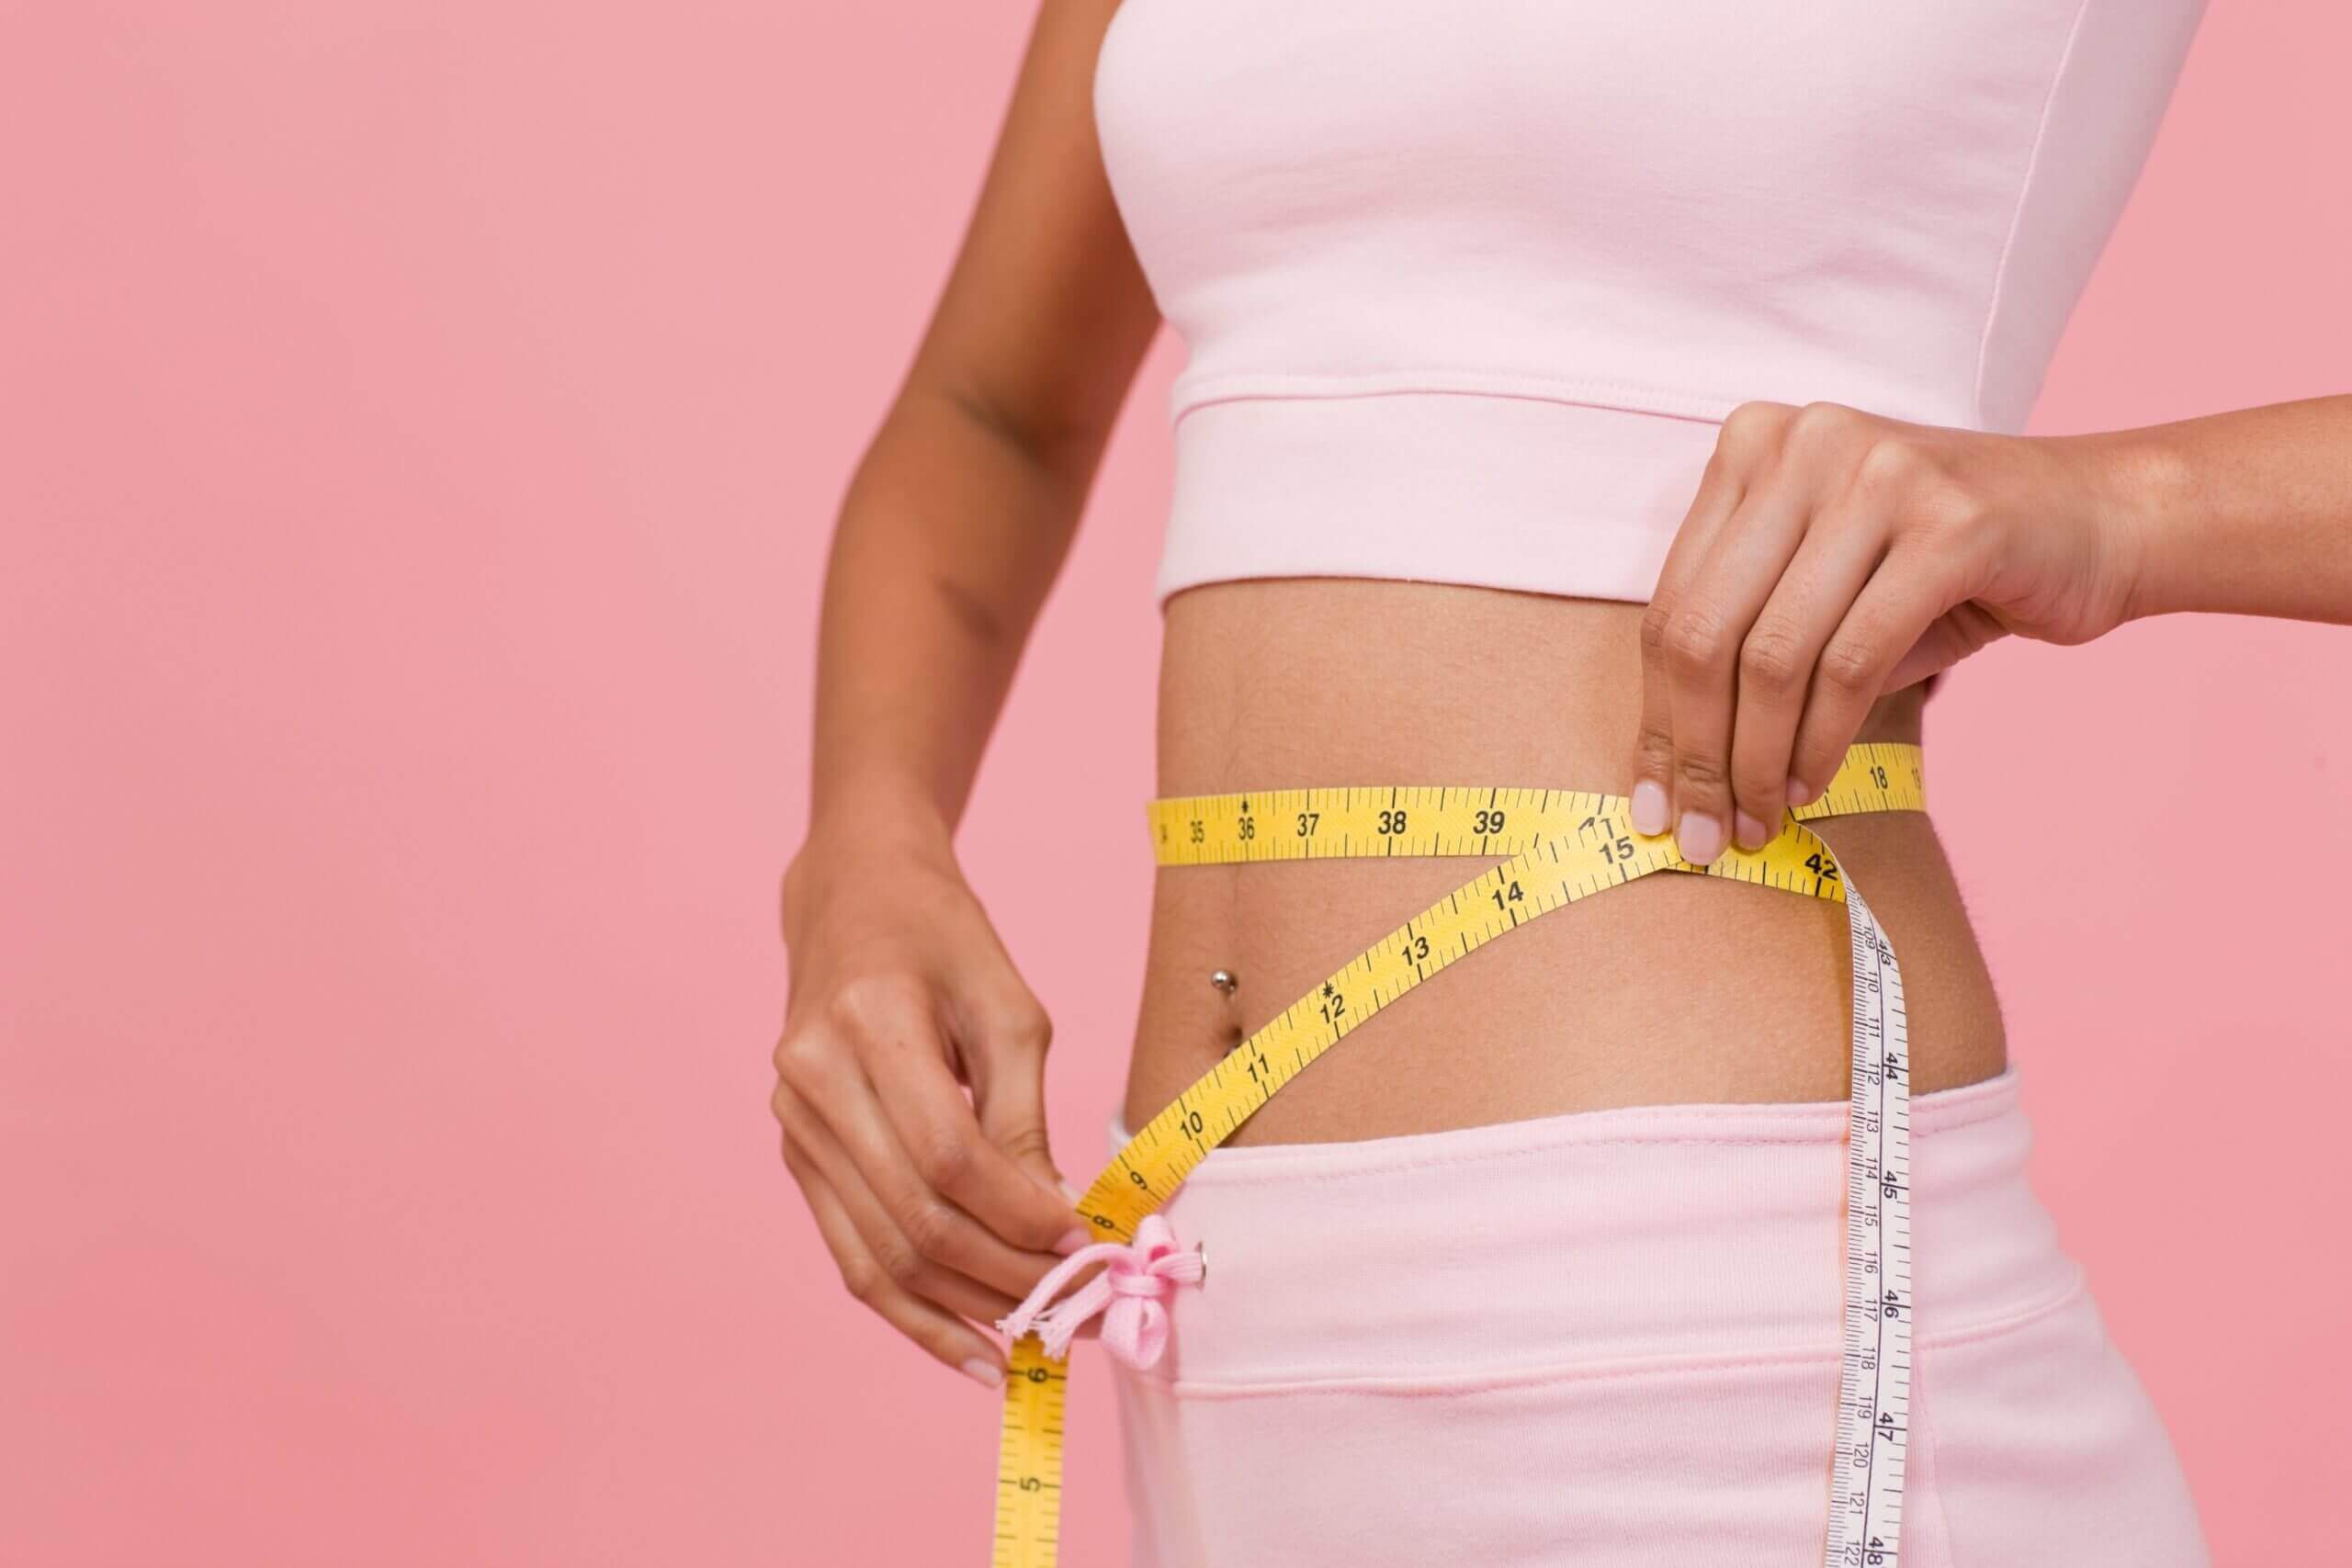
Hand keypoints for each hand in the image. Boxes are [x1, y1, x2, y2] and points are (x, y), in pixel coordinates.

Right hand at [772, 805, 1085, 1387]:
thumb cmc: (944, 942)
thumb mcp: (1009, 1007)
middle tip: (1079, 1309)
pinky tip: (968, 1350)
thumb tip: (1057, 1228)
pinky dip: (912, 1312)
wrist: (853, 900)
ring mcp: (794, 1125)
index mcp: (866, 1022)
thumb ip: (1025, 1119)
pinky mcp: (798, 1156)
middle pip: (913, 1216)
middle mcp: (812, 1080)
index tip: (1086, 1245)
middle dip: (1004, 1275)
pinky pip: (853, 1254)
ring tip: (1037, 1341)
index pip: (947, 1154)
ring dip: (964, 1308)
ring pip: (879, 1254)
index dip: (1019, 1212)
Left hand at [1630, 400, 2143, 861]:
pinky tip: (1811, 785)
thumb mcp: (1827, 584)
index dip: (1655, 715)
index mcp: (1756, 442)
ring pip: (1772, 654)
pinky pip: (1851, 661)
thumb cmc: (1948, 568)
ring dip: (1756, 759)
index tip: (1648, 799)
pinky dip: (1821, 740)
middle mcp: (1806, 442)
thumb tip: (1672, 771)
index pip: (1672, 603)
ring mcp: (1877, 474)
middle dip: (1695, 751)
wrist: (2101, 520)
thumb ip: (1747, 644)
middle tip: (1700, 831)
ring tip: (1756, 819)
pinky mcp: (1949, 525)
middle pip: (1706, 631)